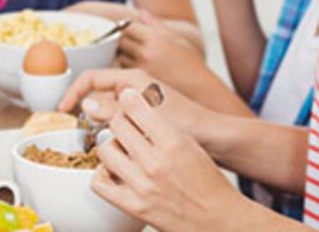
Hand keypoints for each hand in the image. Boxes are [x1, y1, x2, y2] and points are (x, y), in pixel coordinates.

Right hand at [58, 68, 206, 136]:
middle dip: (83, 110)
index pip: (91, 77)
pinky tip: (110, 145)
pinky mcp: (143, 118)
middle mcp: (134, 87)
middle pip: (96, 94)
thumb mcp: (145, 114)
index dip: (73, 92)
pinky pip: (118, 122)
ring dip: (96, 123)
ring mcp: (138, 103)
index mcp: (132, 78)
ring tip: (91, 140)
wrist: (212, 136)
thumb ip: (115, 108)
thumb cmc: (186, 121)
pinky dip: (109, 131)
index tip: (61, 110)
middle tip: (75, 130)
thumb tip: (86, 104)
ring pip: (106, 111)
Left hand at [91, 87, 249, 229]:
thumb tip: (138, 109)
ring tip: (119, 148)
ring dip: (110, 146)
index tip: (126, 99)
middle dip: (118, 122)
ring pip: (105, 150)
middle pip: (116, 125)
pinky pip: (100, 183)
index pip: (135, 108)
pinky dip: (102, 174)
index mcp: (173, 142)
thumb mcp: (190, 145)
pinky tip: (113, 171)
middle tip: (123, 125)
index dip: (128, 100)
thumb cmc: (208, 183)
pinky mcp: (134, 206)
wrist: (218, 219)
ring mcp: (143, 185)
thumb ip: (163, 127)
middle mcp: (155, 162)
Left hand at [116, 10, 205, 83]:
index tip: (128, 30)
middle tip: (129, 43)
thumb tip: (141, 12)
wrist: (199, 88)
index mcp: (155, 38)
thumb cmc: (190, 62)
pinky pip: (126, 72)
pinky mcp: (140, 83)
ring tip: (136, 58)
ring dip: (123, 55)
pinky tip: (139, 70)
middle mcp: (146, 53)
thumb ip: (155, 24)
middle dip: (121, 40)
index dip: (125, 27)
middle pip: (120, 41)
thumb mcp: (176, 39)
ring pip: (120, 58)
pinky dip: (127, 69)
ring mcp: (142, 69)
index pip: (127, 26)